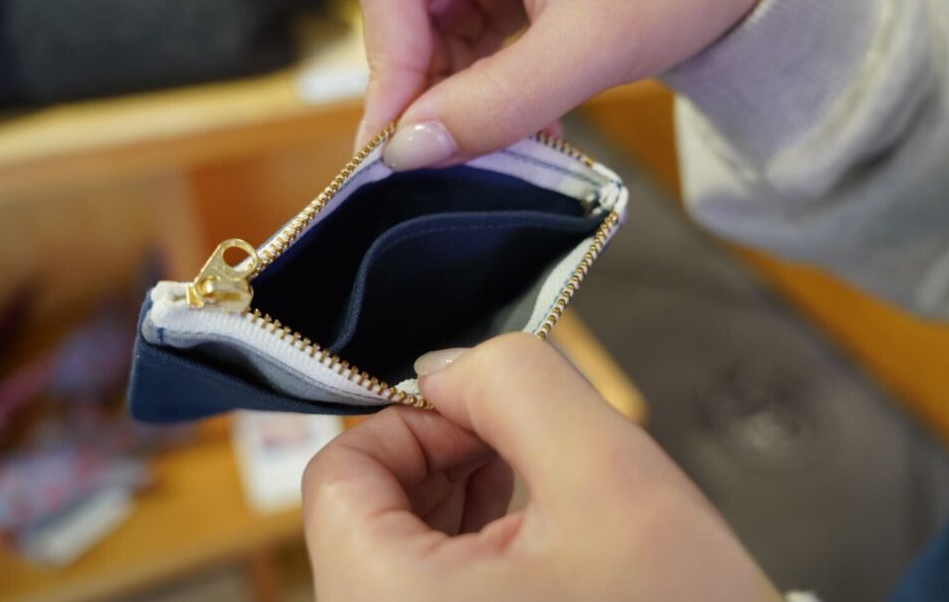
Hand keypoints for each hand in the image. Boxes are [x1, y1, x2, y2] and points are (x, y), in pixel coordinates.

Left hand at [302, 333, 781, 600]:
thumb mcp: (610, 475)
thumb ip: (517, 386)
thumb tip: (445, 367)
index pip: (338, 475)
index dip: (412, 421)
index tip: (486, 418)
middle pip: (362, 508)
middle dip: (441, 453)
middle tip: (518, 443)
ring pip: (394, 545)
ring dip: (457, 493)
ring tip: (531, 484)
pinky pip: (423, 583)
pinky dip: (466, 541)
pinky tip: (523, 527)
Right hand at [355, 0, 780, 168]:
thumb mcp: (592, 41)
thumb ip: (499, 100)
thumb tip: (411, 151)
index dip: (389, 72)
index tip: (392, 149)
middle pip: (408, 5)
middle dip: (421, 88)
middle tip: (428, 160)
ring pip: (435, 25)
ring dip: (451, 91)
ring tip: (475, 146)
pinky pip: (470, 31)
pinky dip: (480, 81)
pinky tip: (502, 120)